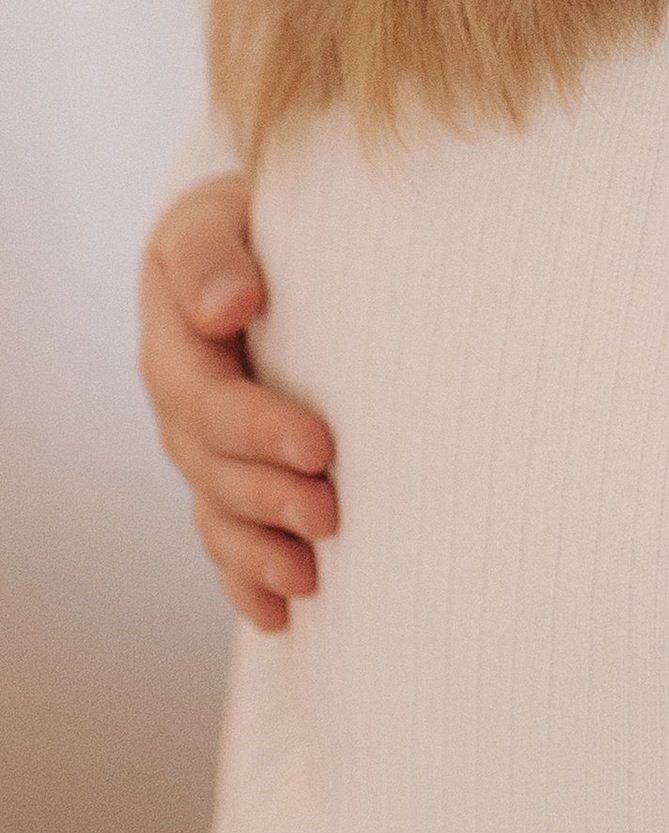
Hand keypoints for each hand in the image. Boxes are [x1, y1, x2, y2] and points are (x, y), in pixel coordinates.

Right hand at [138, 175, 337, 630]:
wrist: (256, 244)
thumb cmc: (249, 222)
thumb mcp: (216, 217)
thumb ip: (211, 256)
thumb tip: (228, 304)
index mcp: (174, 341)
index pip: (207, 398)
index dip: (258, 428)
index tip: (319, 446)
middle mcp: (181, 402)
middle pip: (214, 467)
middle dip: (270, 498)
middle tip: (331, 515)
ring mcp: (201, 445)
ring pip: (219, 511)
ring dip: (259, 552)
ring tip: (309, 579)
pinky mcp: (227, 473)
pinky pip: (224, 537)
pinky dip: (247, 580)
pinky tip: (280, 615)